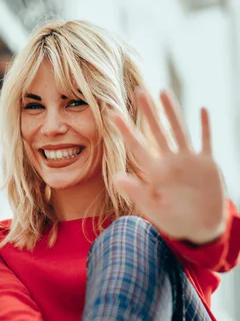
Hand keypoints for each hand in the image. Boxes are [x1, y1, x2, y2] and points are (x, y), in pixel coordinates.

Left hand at [112, 89, 226, 243]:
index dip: (125, 131)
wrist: (200, 230)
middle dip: (148, 112)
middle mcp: (170, 163)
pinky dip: (205, 127)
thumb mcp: (154, 210)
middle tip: (139, 91)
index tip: (112, 114)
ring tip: (163, 92)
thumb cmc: (175, 222)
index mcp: (155, 174)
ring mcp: (189, 162)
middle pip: (157, 132)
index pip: (137, 147)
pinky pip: (206, 142)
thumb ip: (138, 192)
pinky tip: (201, 110)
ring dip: (172, 112)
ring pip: (179, 131)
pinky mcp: (207, 165)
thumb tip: (116, 178)